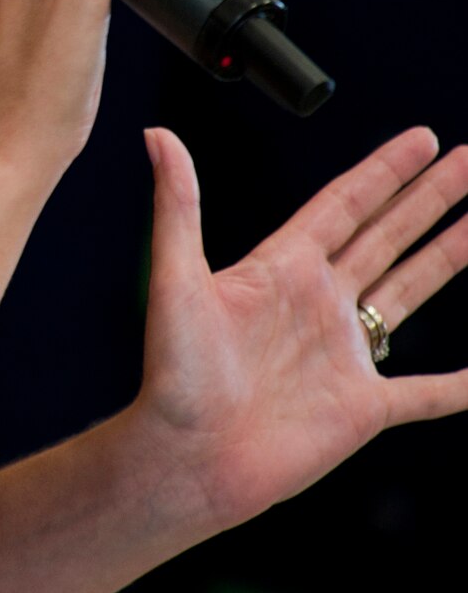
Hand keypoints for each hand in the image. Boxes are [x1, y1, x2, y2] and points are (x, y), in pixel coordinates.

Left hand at [136, 126, 467, 533]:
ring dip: (448, 256)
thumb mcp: (177, 280)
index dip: (385, 171)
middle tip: (467, 160)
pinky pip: (424, 394)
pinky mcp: (361, 408)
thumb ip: (178, 206)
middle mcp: (318, 303)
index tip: (423, 139)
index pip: (346, 205)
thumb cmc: (172, 375)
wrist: (185, 459)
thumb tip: (156, 134)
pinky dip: (458, 386)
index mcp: (282, 268)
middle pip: (388, 235)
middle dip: (431, 197)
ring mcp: (343, 353)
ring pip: (410, 291)